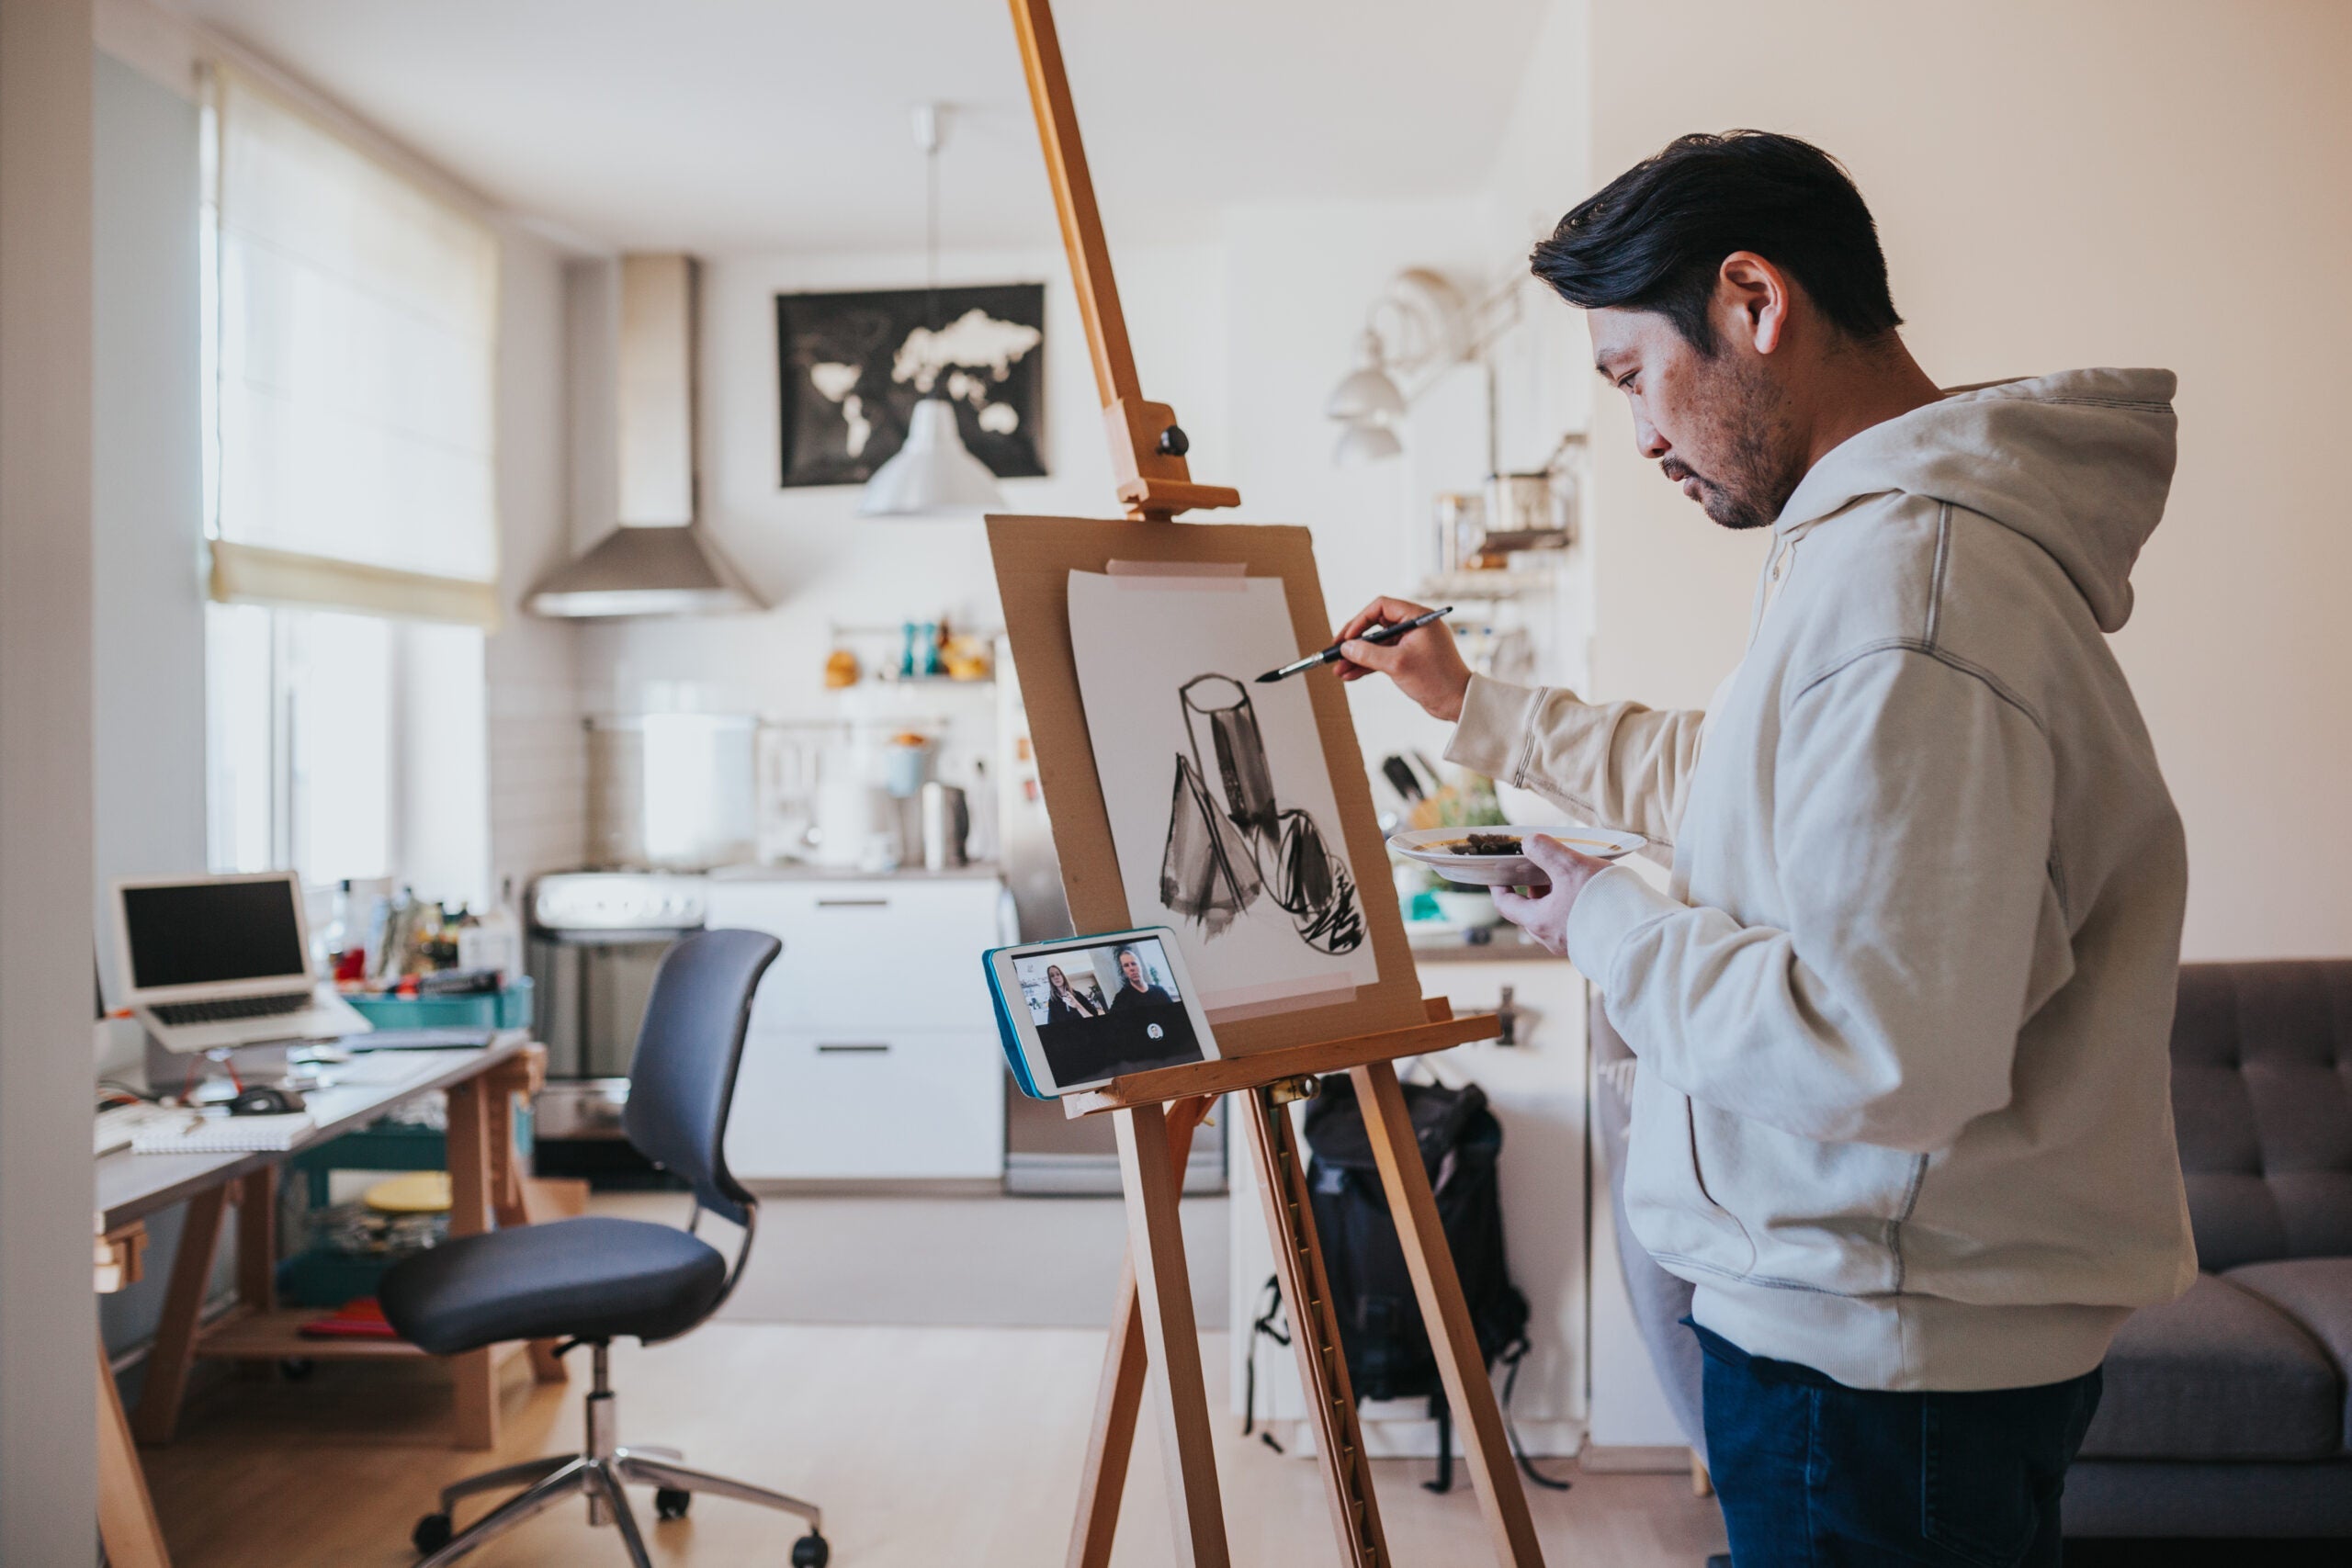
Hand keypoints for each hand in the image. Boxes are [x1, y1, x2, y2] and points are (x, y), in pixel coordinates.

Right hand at [1334, 596, 1472, 721]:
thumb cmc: (1436, 679)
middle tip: (1337, 652)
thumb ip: (1368, 654)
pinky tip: (1351, 674)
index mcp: (1418, 617)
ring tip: (1339, 670)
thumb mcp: (1397, 664)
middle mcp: (1415, 626)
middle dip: (1355, 641)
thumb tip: (1346, 647)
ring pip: (1378, 644)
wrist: (1457, 702)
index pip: (1381, 607)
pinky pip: (1384, 657)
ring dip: (1359, 657)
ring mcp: (1412, 642)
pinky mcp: (1410, 658)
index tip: (1347, 637)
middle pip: (1376, 625)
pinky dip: (1369, 665)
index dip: (1360, 620)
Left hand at [1490, 835, 1613, 956]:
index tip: (1497, 874)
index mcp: (1539, 921)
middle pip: (1531, 911)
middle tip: (1542, 868)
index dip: (1500, 887)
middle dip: (1534, 889)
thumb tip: (1529, 842)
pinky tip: (1590, 894)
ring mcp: (1573, 944)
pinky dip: (1573, 908)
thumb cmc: (1603, 902)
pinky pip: (1573, 925)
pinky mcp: (1592, 946)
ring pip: (1554, 918)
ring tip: (1570, 876)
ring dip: (1556, 897)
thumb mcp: (1571, 867)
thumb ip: (1546, 851)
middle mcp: (1552, 938)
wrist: (1640, 935)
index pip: (1506, 905)